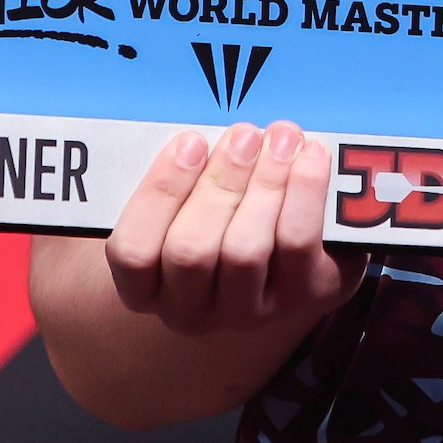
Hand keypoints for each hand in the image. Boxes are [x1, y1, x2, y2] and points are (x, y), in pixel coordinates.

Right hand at [106, 120, 365, 335]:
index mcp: (145, 287)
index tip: (189, 141)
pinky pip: (299, 246)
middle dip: (220, 183)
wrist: (283, 257)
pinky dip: (305, 194)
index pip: (133, 252)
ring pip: (246, 251)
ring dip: (265, 183)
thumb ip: (164, 171)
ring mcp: (247, 311)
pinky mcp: (303, 297)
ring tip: (281, 137)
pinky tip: (310, 156)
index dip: (159, 194)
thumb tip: (172, 132)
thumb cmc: (213, 210)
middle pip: (192, 251)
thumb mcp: (176, 197)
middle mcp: (191, 311)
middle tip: (244, 134)